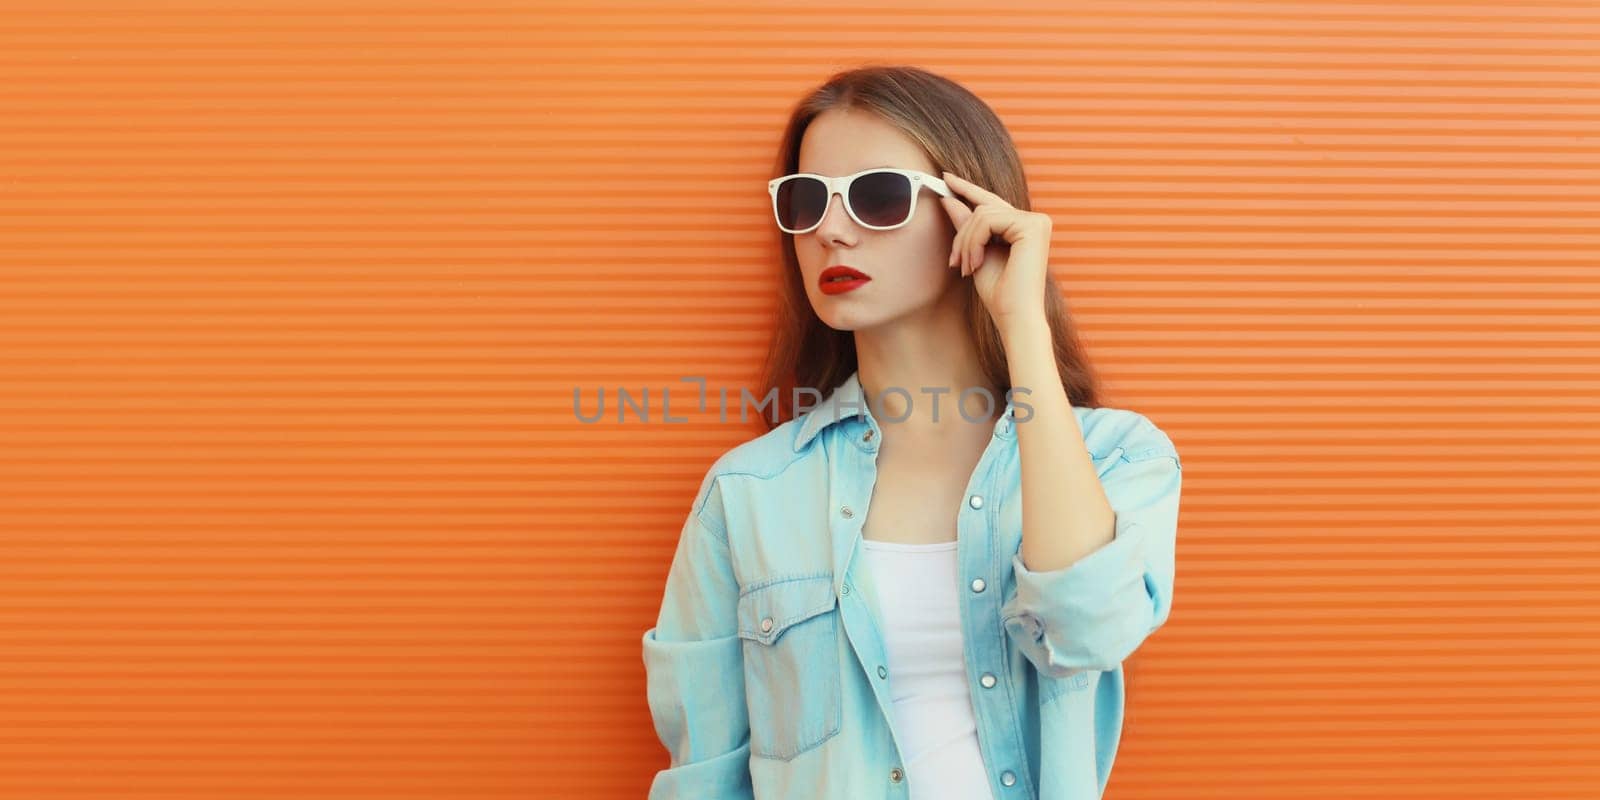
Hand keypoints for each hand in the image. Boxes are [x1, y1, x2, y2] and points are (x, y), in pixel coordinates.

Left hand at [938, 171, 1052, 330]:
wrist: (1014, 317)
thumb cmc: (999, 294)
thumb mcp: (975, 253)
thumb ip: (966, 225)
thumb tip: (949, 198)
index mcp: (1026, 227)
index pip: (992, 202)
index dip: (967, 189)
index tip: (945, 178)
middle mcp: (1035, 220)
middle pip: (984, 208)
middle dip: (962, 233)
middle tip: (953, 261)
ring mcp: (1036, 221)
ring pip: (982, 214)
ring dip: (965, 242)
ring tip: (965, 267)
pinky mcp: (1032, 225)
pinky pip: (988, 220)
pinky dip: (974, 242)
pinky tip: (975, 264)